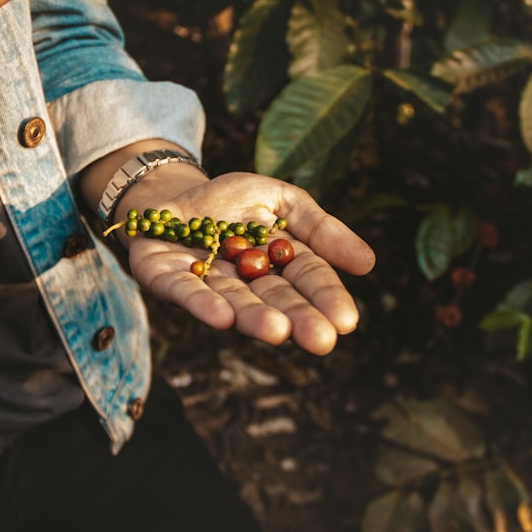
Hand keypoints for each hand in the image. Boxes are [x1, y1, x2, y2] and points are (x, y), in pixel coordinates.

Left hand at [118, 171, 375, 355]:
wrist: (171, 191)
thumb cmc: (232, 201)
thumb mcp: (284, 201)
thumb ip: (320, 229)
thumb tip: (368, 263)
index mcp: (276, 265)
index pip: (307, 280)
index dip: (325, 299)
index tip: (346, 321)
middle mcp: (243, 282)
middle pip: (273, 299)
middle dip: (296, 318)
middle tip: (320, 340)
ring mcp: (204, 281)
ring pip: (232, 301)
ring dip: (254, 318)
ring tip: (277, 331)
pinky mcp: (164, 275)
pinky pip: (183, 290)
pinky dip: (201, 303)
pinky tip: (221, 317)